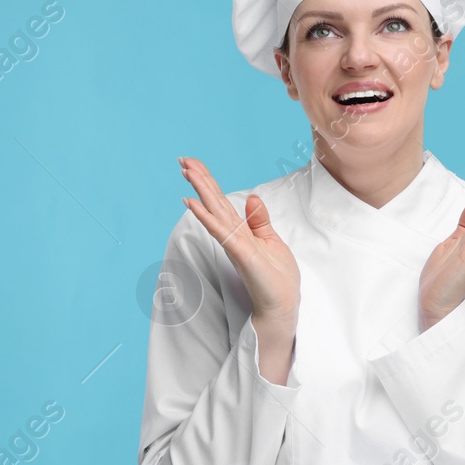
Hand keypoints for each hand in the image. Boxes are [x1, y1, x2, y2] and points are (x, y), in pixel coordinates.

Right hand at [179, 157, 300, 323]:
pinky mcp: (241, 253)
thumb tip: (252, 197)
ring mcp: (234, 243)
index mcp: (240, 231)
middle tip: (182, 159)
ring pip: (214, 211)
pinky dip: (206, 217)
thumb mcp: (271, 241)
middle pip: (213, 202)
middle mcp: (233, 235)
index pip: (221, 201)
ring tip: (186, 171)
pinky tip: (192, 203)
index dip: (208, 181)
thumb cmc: (276, 277)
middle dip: (199, 180)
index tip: (194, 163)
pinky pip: (221, 231)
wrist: (282, 304)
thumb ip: (259, 220)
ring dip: (200, 190)